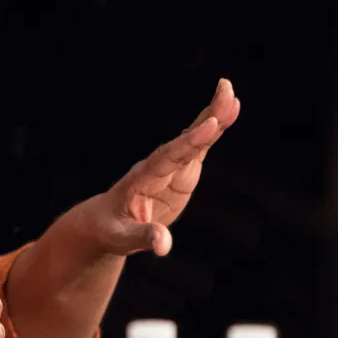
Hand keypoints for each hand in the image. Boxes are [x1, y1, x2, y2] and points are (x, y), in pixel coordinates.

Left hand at [83, 78, 239, 256]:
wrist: (105, 222)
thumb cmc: (110, 229)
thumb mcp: (121, 238)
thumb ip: (142, 237)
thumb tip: (163, 244)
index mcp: (143, 179)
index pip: (168, 158)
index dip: (189, 142)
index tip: (211, 125)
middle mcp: (158, 166)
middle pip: (184, 140)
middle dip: (205, 119)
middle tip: (227, 93)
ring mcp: (171, 167)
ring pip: (194, 139)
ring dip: (213, 117)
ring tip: (231, 95)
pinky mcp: (181, 171)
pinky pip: (200, 147)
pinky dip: (214, 131)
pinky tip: (228, 112)